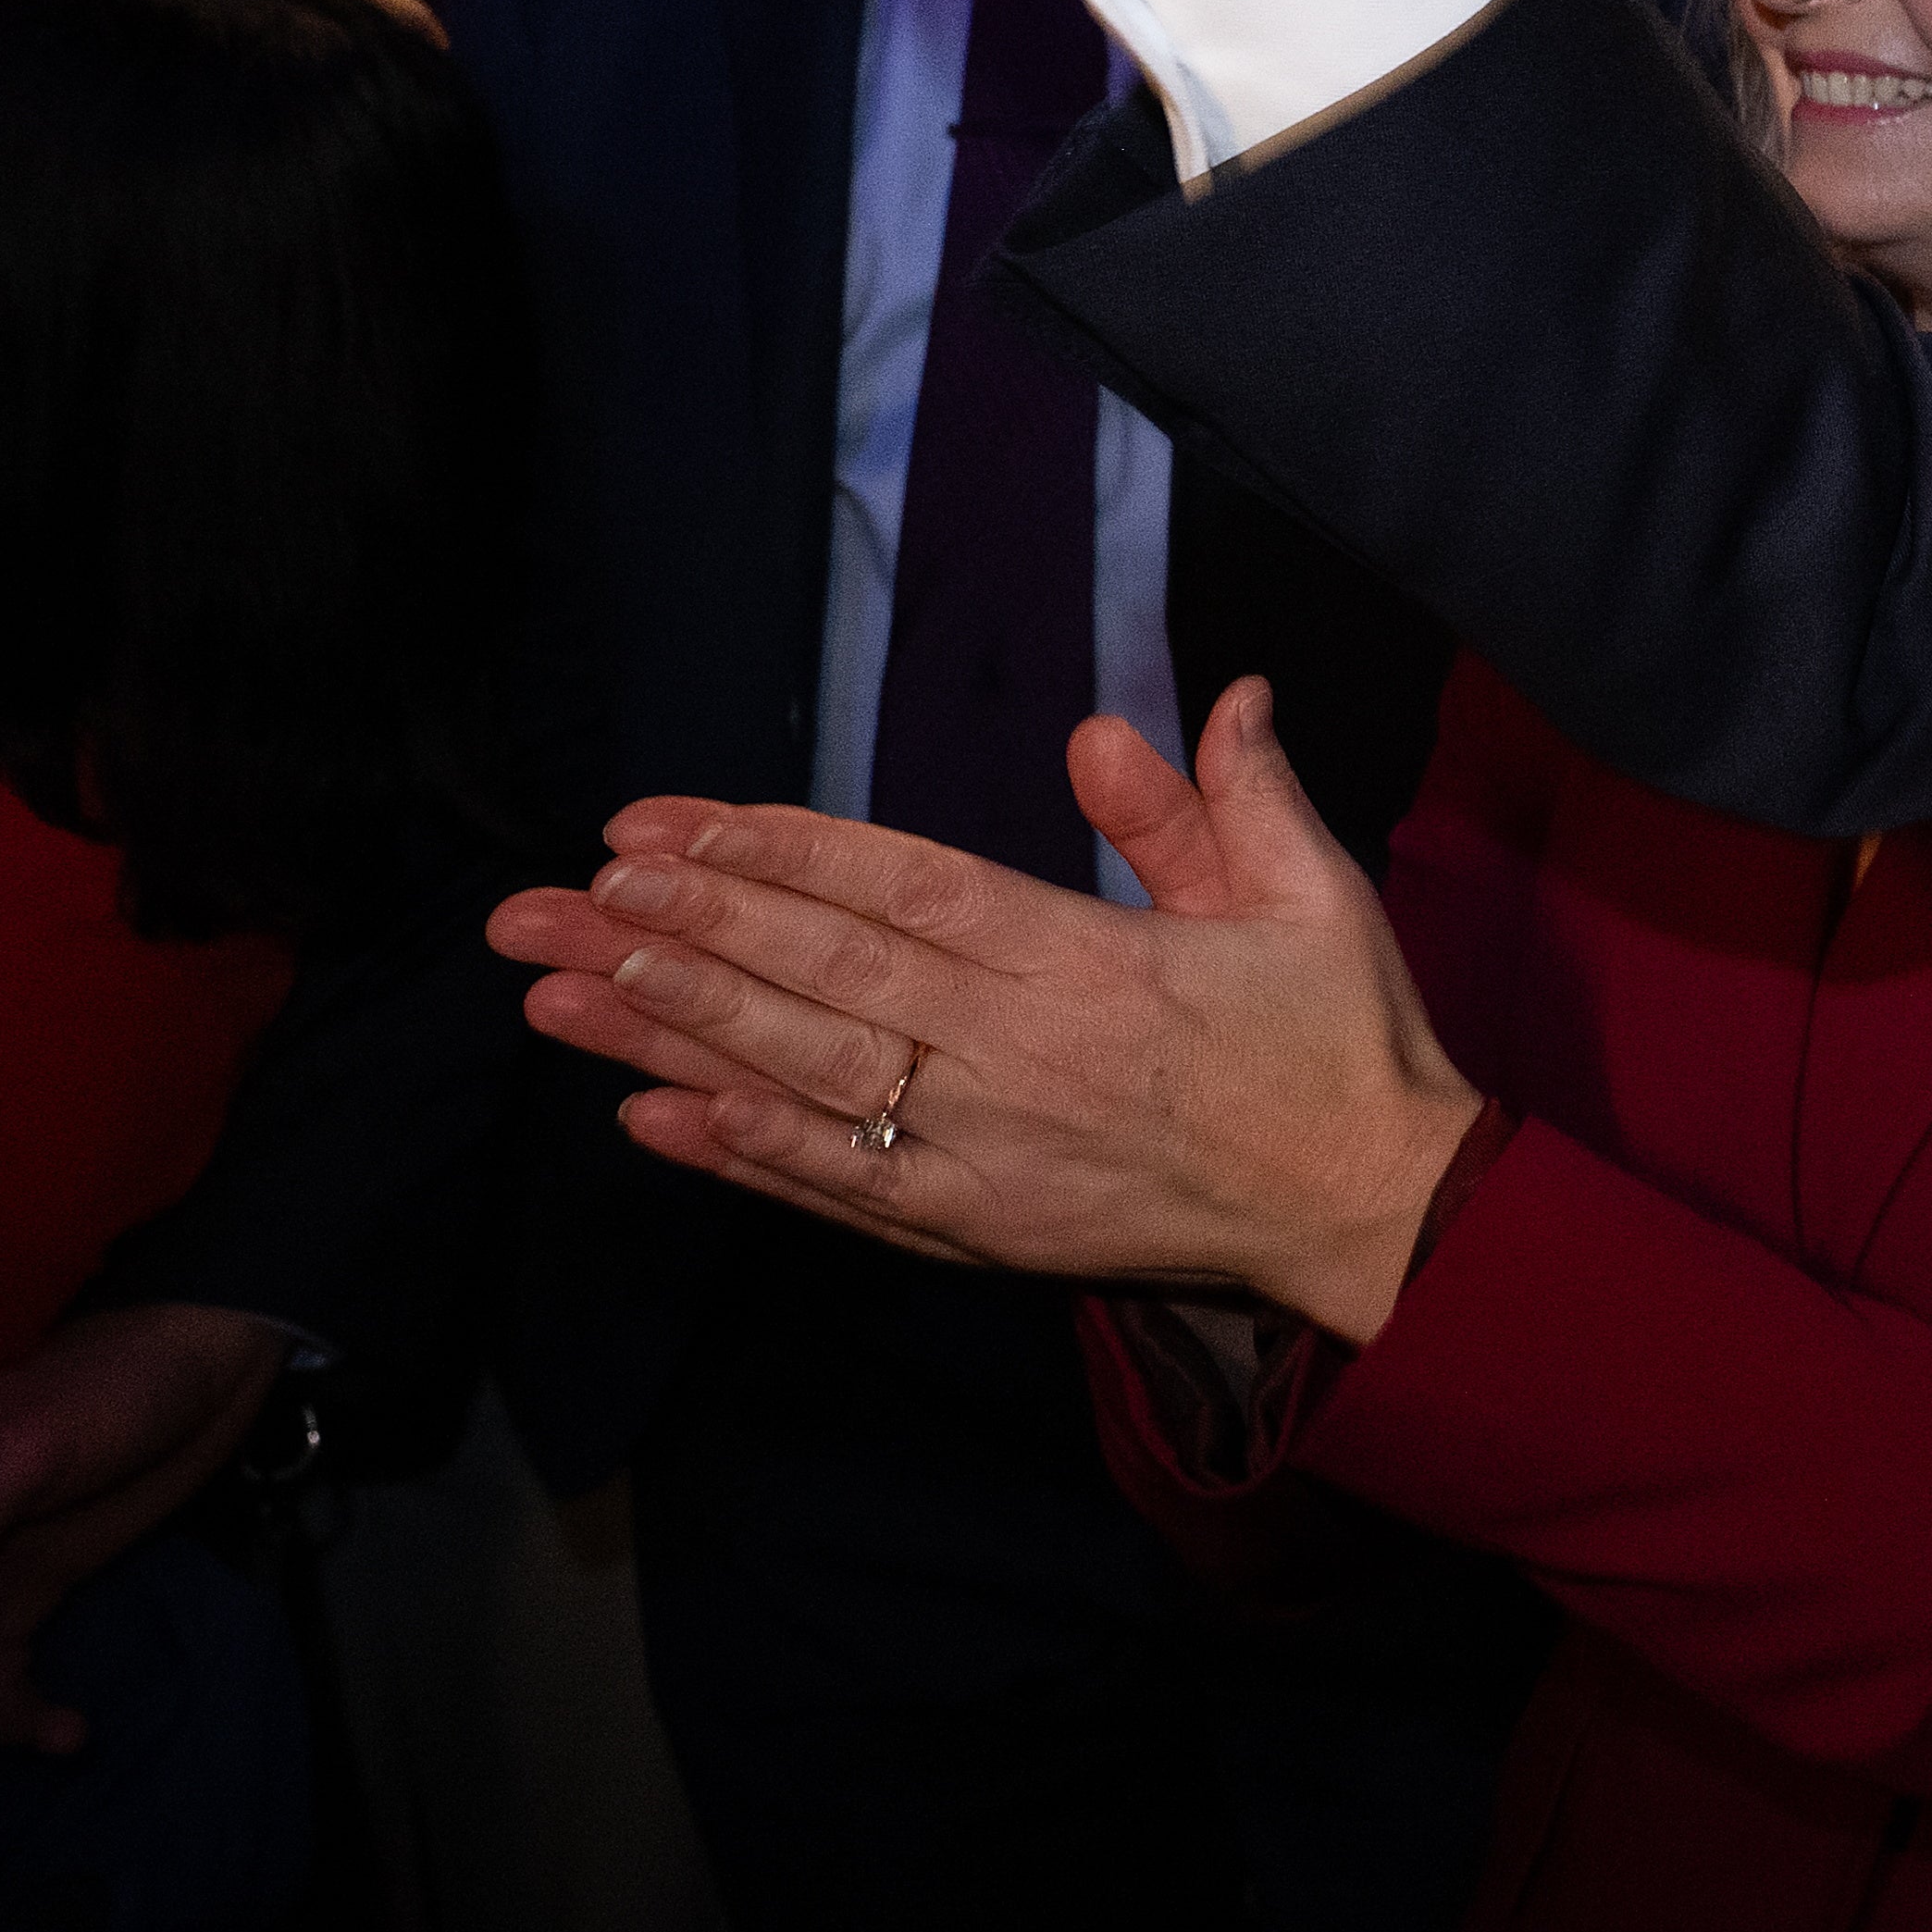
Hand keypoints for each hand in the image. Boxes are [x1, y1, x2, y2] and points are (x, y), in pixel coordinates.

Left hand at [495, 682, 1480, 1347]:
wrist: (1381, 1215)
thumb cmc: (1344, 1047)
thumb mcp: (1312, 897)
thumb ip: (1227, 802)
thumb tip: (1200, 701)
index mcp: (1092, 961)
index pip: (901, 891)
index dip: (773, 854)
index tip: (661, 825)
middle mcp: (1020, 1055)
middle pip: (820, 978)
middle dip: (674, 931)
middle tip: (551, 896)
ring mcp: (989, 1153)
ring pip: (803, 1079)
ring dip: (670, 1032)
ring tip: (555, 988)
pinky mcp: (981, 1230)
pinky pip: (838, 1190)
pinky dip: (740, 1155)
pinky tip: (650, 1117)